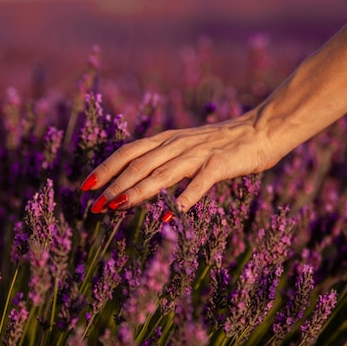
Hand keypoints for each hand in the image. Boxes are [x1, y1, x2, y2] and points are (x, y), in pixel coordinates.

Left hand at [80, 111, 279, 213]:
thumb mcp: (187, 148)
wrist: (261, 129)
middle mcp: (176, 144)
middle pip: (138, 164)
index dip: (105, 168)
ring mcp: (198, 154)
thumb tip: (143, 187)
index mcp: (167, 140)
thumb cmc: (223, 144)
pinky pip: (199, 183)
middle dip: (113, 184)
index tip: (85, 186)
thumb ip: (166, 163)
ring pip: (161, 173)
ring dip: (137, 191)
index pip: (128, 152)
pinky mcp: (220, 164)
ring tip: (117, 207)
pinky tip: (170, 215)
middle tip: (93, 205)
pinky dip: (183, 199)